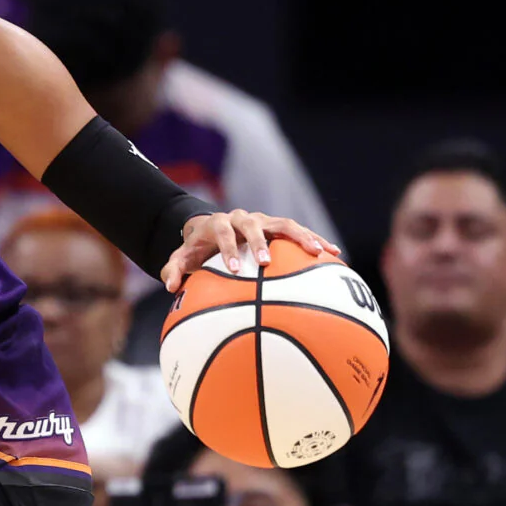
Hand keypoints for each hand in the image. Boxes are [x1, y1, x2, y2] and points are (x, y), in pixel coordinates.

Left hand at [158, 209, 338, 292]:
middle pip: (255, 225)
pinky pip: (299, 233)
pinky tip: (334, 254)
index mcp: (220, 224)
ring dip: (301, 237)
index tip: (234, 269)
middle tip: (267, 263)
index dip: (228, 249)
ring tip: (318, 252)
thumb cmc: (198, 248)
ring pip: (284, 225)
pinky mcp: (278, 227)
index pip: (223, 233)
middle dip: (260, 243)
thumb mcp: (182, 257)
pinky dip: (315, 241)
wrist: (212, 228)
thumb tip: (171, 287)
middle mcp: (244, 218)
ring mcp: (264, 220)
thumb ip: (174, 269)